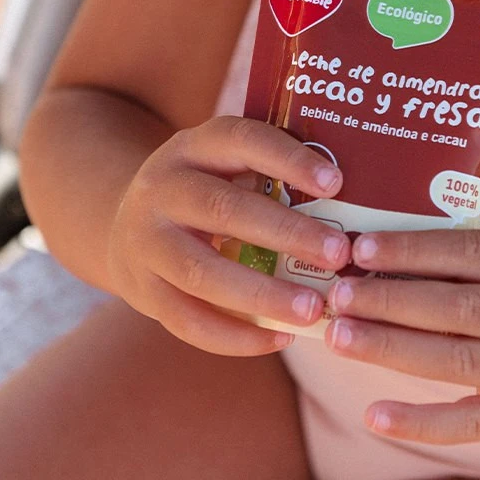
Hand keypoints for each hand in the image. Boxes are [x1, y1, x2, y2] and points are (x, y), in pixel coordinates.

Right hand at [107, 116, 351, 355]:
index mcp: (195, 147)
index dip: (289, 160)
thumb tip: (356, 200)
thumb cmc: (210, 189)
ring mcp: (145, 242)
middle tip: (339, 255)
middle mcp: (163, 188)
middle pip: (225, 211)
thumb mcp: (229, 164)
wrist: (123, 221)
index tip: (336, 182)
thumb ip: (276, 174)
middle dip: (287, 234)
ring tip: (314, 309)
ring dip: (263, 294)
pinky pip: (188, 321)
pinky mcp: (141, 291)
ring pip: (202, 273)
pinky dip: (236, 336)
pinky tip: (281, 338)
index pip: (243, 141)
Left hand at [323, 230, 479, 443]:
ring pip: (458, 361)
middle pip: (459, 308)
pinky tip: (375, 413)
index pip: (474, 254)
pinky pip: (473, 424)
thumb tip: (403, 255)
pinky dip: (422, 422)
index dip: (416, 250)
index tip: (364, 246)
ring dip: (392, 348)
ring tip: (340, 336)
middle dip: (391, 300)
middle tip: (337, 292)